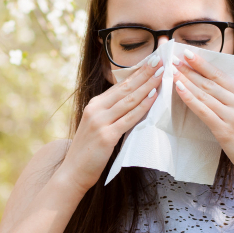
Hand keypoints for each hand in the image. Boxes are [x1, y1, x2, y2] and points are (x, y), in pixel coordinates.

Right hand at [58, 57, 163, 192]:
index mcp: (94, 105)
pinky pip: (129, 118)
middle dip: (145, 73)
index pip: (120, 85)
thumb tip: (132, 103)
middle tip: (161, 60)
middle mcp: (96, 109)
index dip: (137, 73)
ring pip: (129, 100)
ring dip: (147, 85)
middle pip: (126, 88)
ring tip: (161, 74)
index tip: (151, 61)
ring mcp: (100, 122)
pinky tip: (153, 97)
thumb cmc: (87, 152)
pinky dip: (143, 106)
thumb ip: (111, 114)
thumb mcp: (96, 126)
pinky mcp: (106, 136)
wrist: (72, 172)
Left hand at [171, 51, 233, 186]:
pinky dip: (190, 98)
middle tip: (173, 58)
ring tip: (171, 71)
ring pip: (205, 94)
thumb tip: (216, 89)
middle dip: (190, 69)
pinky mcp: (225, 131)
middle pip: (210, 82)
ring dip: (186, 80)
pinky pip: (203, 111)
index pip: (221, 75)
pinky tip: (179, 89)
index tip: (188, 53)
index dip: (202, 63)